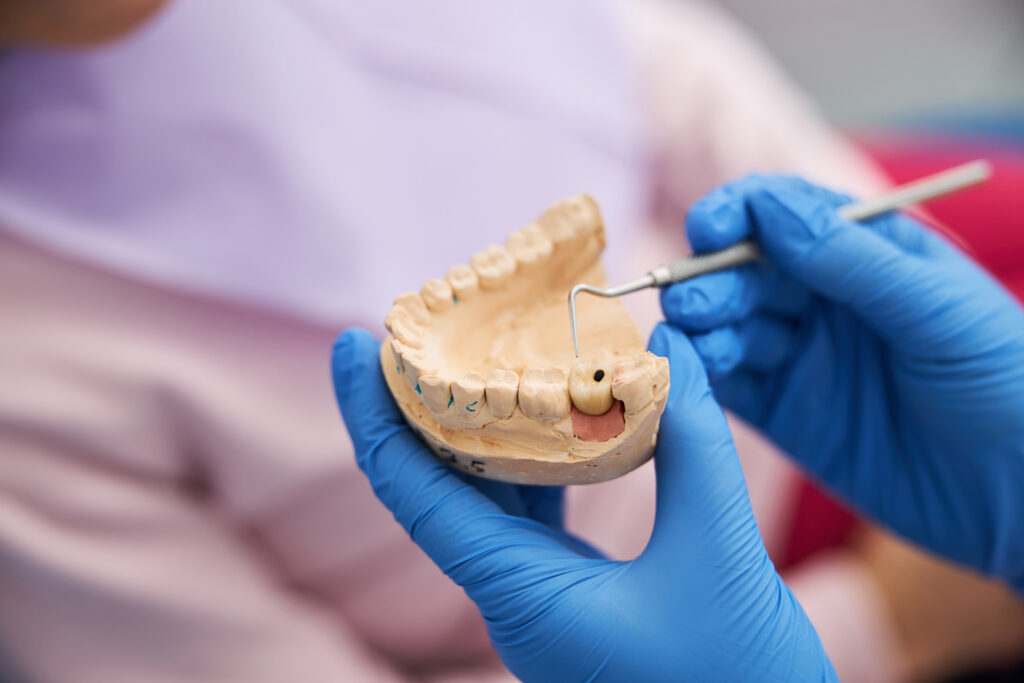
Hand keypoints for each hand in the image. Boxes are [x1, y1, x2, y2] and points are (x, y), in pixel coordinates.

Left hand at [332, 327, 834, 681]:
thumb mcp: (718, 556)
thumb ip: (696, 447)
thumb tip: (670, 348)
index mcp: (516, 593)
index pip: (411, 491)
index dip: (373, 414)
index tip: (355, 343)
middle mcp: (511, 594)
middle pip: (434, 485)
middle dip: (419, 404)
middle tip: (423, 327)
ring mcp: (540, 596)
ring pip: (484, 498)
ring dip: (478, 428)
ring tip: (476, 356)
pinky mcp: (574, 595)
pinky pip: (532, 514)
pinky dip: (534, 458)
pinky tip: (550, 415)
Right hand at [661, 175, 1023, 589]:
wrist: (1022, 491)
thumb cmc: (1008, 382)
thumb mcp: (937, 309)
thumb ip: (852, 260)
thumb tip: (768, 208)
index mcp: (868, 253)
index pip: (788, 215)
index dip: (740, 213)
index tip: (707, 228)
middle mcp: (826, 299)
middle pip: (745, 271)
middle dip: (710, 278)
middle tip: (691, 301)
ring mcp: (802, 357)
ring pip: (730, 325)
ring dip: (700, 327)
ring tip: (688, 339)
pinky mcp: (785, 414)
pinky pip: (728, 385)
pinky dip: (699, 374)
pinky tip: (687, 371)